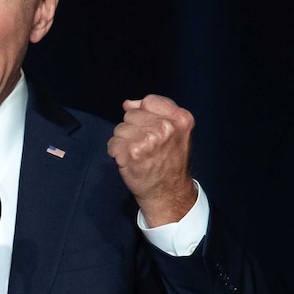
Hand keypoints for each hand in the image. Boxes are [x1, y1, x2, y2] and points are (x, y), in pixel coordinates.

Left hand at [107, 95, 196, 226]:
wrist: (169, 193)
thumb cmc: (170, 162)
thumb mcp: (175, 132)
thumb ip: (154, 113)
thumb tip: (128, 103)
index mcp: (180, 118)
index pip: (149, 101)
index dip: (144, 114)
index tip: (150, 128)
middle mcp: (165, 127)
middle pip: (130, 115)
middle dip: (133, 129)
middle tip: (146, 147)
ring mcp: (148, 139)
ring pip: (119, 129)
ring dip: (124, 142)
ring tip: (138, 154)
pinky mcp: (132, 152)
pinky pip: (112, 144)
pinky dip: (117, 153)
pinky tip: (130, 161)